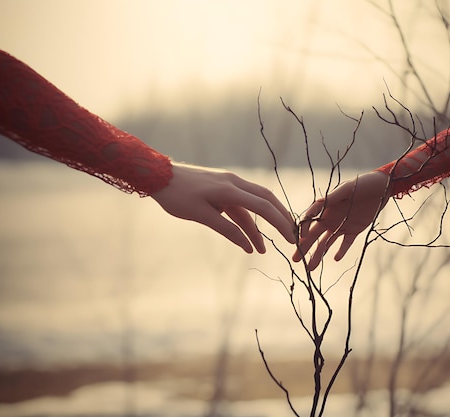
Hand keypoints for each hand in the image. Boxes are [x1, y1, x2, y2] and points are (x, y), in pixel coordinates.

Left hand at [151, 163, 294, 252]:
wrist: (159, 176)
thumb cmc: (177, 196)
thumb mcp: (200, 216)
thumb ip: (226, 229)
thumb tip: (247, 245)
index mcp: (230, 189)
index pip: (263, 206)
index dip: (279, 222)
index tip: (290, 238)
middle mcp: (234, 183)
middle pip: (266, 200)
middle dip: (279, 219)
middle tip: (290, 238)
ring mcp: (229, 184)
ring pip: (252, 205)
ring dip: (258, 227)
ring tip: (261, 251)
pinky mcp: (222, 188)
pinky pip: (240, 206)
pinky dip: (245, 221)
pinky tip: (245, 238)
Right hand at [293, 171, 389, 269]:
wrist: (382, 187)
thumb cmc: (362, 183)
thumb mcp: (346, 188)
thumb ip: (332, 197)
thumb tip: (317, 203)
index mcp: (326, 207)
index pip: (310, 221)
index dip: (304, 230)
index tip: (300, 239)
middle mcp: (331, 217)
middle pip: (315, 235)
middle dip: (305, 247)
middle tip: (295, 259)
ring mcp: (342, 225)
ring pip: (327, 242)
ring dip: (318, 254)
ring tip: (310, 267)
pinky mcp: (354, 230)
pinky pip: (345, 243)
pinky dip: (341, 251)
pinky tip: (335, 258)